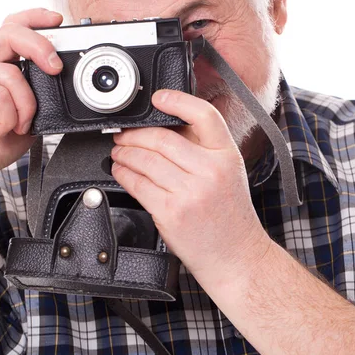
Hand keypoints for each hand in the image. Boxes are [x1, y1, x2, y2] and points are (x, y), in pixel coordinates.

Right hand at [0, 8, 63, 174]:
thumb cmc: (4, 137)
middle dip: (39, 46)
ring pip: (10, 73)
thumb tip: (69, 77)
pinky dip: (8, 118)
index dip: (34, 16)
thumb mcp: (33, 109)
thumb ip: (44, 88)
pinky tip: (1, 129)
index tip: (56, 20)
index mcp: (3, 61)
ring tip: (20, 123)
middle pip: (9, 32)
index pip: (14, 25)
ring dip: (26, 105)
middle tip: (55, 68)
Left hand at [111, 89, 270, 287]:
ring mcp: (190, 193)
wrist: (236, 255)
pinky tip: (121, 170)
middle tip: (123, 134)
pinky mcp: (170, 212)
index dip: (178, 101)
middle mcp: (210, 171)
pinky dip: (123, 174)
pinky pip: (138, 184)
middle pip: (162, 138)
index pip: (204, 115)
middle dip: (134, 134)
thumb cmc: (230, 213)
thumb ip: (203, 147)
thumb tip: (166, 125)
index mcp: (227, 155)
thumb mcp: (228, 171)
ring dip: (124, 152)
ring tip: (119, 151)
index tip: (159, 98)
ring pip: (145, 160)